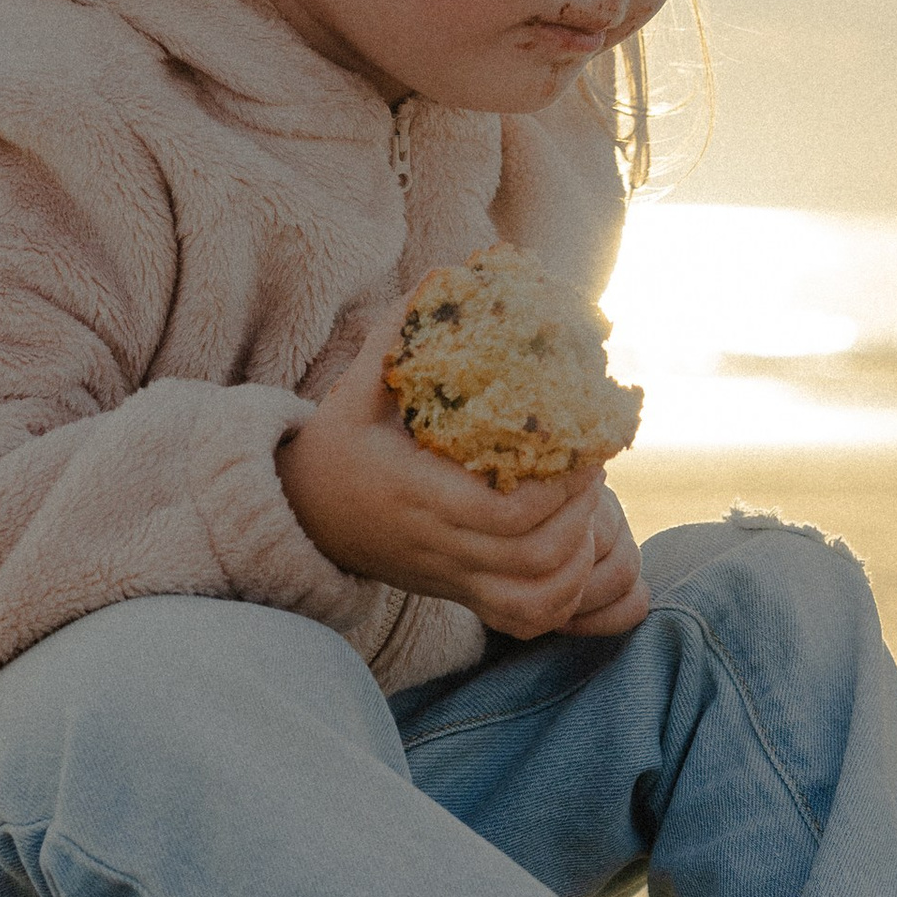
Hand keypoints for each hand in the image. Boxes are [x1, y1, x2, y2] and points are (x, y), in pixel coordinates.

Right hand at [277, 341, 650, 639]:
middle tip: (593, 467)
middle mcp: (436, 548)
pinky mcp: (461, 596)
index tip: (582, 447)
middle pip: (532, 556)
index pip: (501, 514)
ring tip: (586, 506)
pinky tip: (574, 553)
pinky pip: (525, 621)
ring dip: (579, 557)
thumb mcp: (357, 388)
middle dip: (579, 514)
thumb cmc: (337, 444)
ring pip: (536, 599)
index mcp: (415, 496)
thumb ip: (397, 334)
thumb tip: (448, 276)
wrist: (303, 516)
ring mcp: (451, 580)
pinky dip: (565, 596)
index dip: (555, 488)